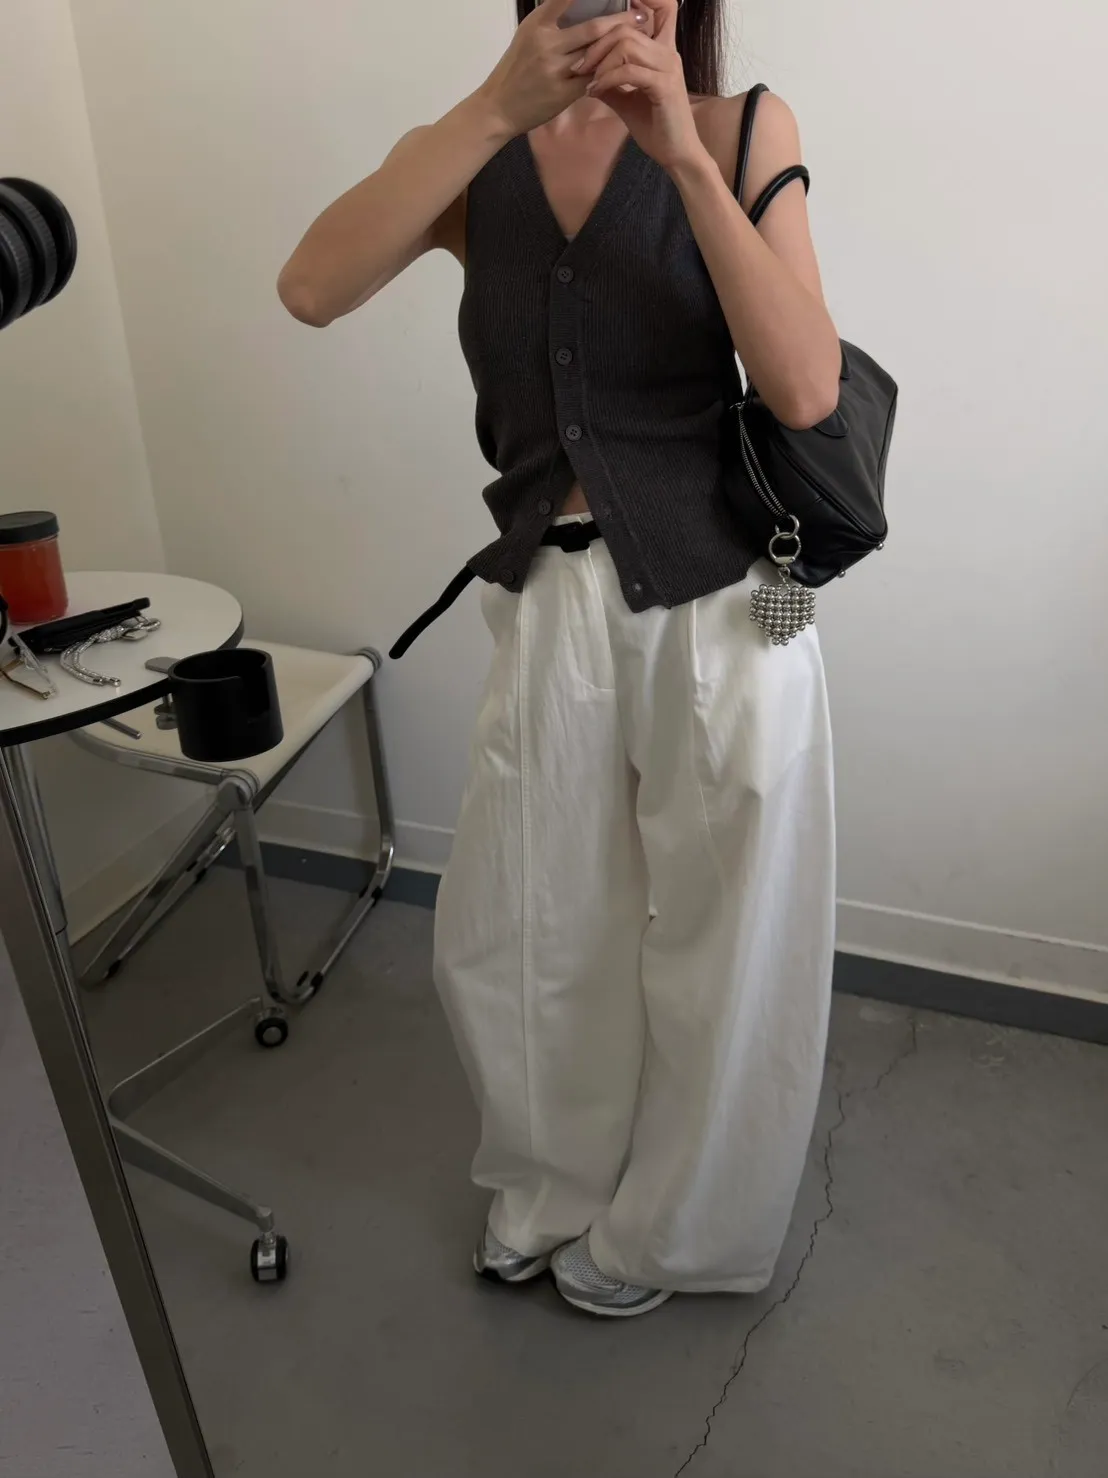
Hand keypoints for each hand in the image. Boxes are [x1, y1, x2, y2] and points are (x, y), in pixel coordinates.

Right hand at [478, 0, 650, 139]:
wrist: (498, 108)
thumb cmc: (516, 69)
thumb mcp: (528, 35)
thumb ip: (553, 18)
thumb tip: (580, 3)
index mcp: (537, 23)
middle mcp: (546, 43)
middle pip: (592, 28)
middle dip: (620, 20)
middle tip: (641, 15)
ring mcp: (554, 69)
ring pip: (596, 54)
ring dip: (619, 46)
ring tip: (639, 38)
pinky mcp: (562, 93)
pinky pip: (593, 79)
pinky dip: (608, 71)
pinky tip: (623, 66)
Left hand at [575, 0, 705, 172]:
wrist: (676, 155)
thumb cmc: (656, 127)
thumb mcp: (627, 100)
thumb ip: (610, 83)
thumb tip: (586, 74)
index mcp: (662, 51)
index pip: (663, 8)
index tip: (616, 9)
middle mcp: (668, 53)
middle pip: (627, 27)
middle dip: (597, 43)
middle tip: (580, 66)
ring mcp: (668, 68)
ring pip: (626, 45)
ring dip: (600, 62)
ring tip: (588, 81)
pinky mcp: (664, 86)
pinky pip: (628, 71)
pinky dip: (607, 79)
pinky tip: (596, 91)